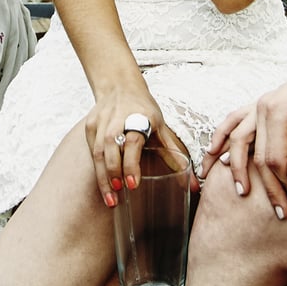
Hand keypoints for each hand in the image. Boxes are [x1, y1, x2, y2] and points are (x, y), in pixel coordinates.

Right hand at [83, 80, 192, 207]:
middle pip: (110, 147)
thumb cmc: (144, 109)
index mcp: (140, 117)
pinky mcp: (90, 127)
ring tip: (110, 199)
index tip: (133, 184)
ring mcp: (101, 122)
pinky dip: (98, 170)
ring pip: (97, 152)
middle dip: (113, 173)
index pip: (133, 141)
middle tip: (118, 196)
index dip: (131, 163)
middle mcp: (117, 118)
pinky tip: (104, 185)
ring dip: (103, 177)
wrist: (120, 86)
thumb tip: (196, 184)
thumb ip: (175, 155)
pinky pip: (92, 151)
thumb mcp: (162, 128)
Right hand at [204, 53, 286, 213]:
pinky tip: (214, 152)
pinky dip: (222, 136)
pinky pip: (234, 121)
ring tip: (239, 191)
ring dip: (235, 166)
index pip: (273, 157)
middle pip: (256, 155)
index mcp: (277, 110)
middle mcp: (262, 107)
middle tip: (280, 212)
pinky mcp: (261, 105)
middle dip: (267, 185)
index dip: (284, 181)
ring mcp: (258, 105)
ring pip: (238, 140)